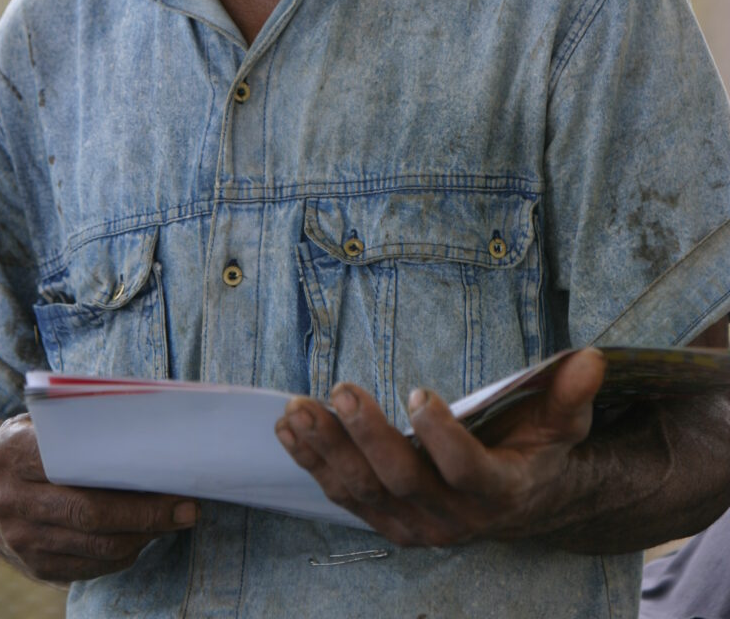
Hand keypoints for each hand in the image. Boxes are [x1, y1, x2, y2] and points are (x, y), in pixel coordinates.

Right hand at [0, 414, 198, 582]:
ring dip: (143, 537)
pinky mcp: (34, 566)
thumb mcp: (50, 420)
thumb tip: (155, 432)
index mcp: (13, 452)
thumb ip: (87, 424)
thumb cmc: (40, 440)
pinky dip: (123, 554)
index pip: (76, 467)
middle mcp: (10, 500)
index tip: (175, 478)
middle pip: (91, 515)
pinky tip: (144, 536)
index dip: (130, 476)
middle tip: (188, 509)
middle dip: (148, 515)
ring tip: (174, 520)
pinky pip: (89, 567)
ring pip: (95, 547)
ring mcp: (19, 539)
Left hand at [274, 349, 604, 545]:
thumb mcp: (563, 422)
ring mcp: (414, 523)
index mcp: (498, 492)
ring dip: (327, 450)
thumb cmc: (539, 450)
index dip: (443, 438)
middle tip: (342, 389)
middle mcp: (452, 517)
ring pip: (364, 492)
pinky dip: (314, 463)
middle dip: (369, 436)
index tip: (418, 392)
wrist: (521, 503)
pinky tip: (290, 429)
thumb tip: (591, 358)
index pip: (467, 471)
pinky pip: (344, 496)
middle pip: (403, 481)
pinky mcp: (386, 520)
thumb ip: (571, 394)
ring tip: (298, 409)